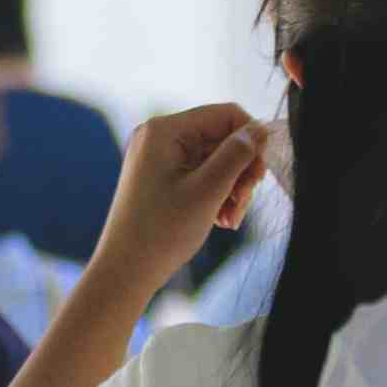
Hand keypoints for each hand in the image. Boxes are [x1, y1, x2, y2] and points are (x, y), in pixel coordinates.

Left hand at [89, 100, 268, 299]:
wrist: (126, 271)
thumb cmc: (161, 233)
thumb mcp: (208, 191)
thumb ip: (237, 155)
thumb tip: (260, 129)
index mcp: (164, 131)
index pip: (225, 115)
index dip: (250, 141)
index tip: (258, 177)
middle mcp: (159, 137)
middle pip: (221, 139)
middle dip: (239, 172)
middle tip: (242, 204)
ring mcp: (159, 157)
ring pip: (215, 160)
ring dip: (231, 188)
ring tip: (229, 218)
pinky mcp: (161, 176)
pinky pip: (201, 174)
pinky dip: (216, 194)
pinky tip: (219, 219)